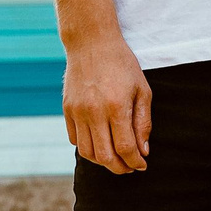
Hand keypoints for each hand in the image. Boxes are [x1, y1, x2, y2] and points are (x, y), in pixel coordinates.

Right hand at [63, 33, 151, 173]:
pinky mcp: (67, 109)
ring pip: (88, 153)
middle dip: (120, 168)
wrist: (92, 42)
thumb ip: (143, 122)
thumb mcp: (142, 89)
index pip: (125, 148)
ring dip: (103, 162)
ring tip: (115, 158)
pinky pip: (75, 139)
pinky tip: (99, 143)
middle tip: (130, 167)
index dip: (135, 162)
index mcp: (116, 106)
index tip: (142, 165)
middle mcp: (94, 112)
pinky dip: (88, 148)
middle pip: (105, 157)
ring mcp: (78, 112)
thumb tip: (143, 151)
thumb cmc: (122, 65)